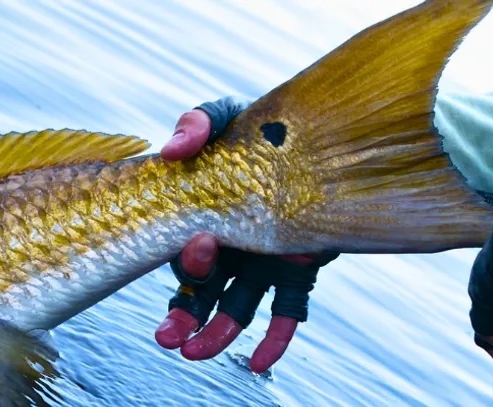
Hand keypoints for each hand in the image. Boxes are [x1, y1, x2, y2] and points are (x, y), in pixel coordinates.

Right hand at [155, 100, 338, 372]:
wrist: (322, 135)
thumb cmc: (263, 126)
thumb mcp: (228, 115)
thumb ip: (197, 123)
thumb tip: (173, 149)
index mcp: (206, 215)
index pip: (184, 248)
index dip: (184, 260)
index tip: (197, 248)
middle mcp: (232, 244)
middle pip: (202, 288)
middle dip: (182, 314)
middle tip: (169, 337)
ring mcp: (264, 259)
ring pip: (236, 306)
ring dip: (215, 334)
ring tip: (196, 354)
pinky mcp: (298, 268)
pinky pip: (287, 310)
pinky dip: (275, 339)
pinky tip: (259, 364)